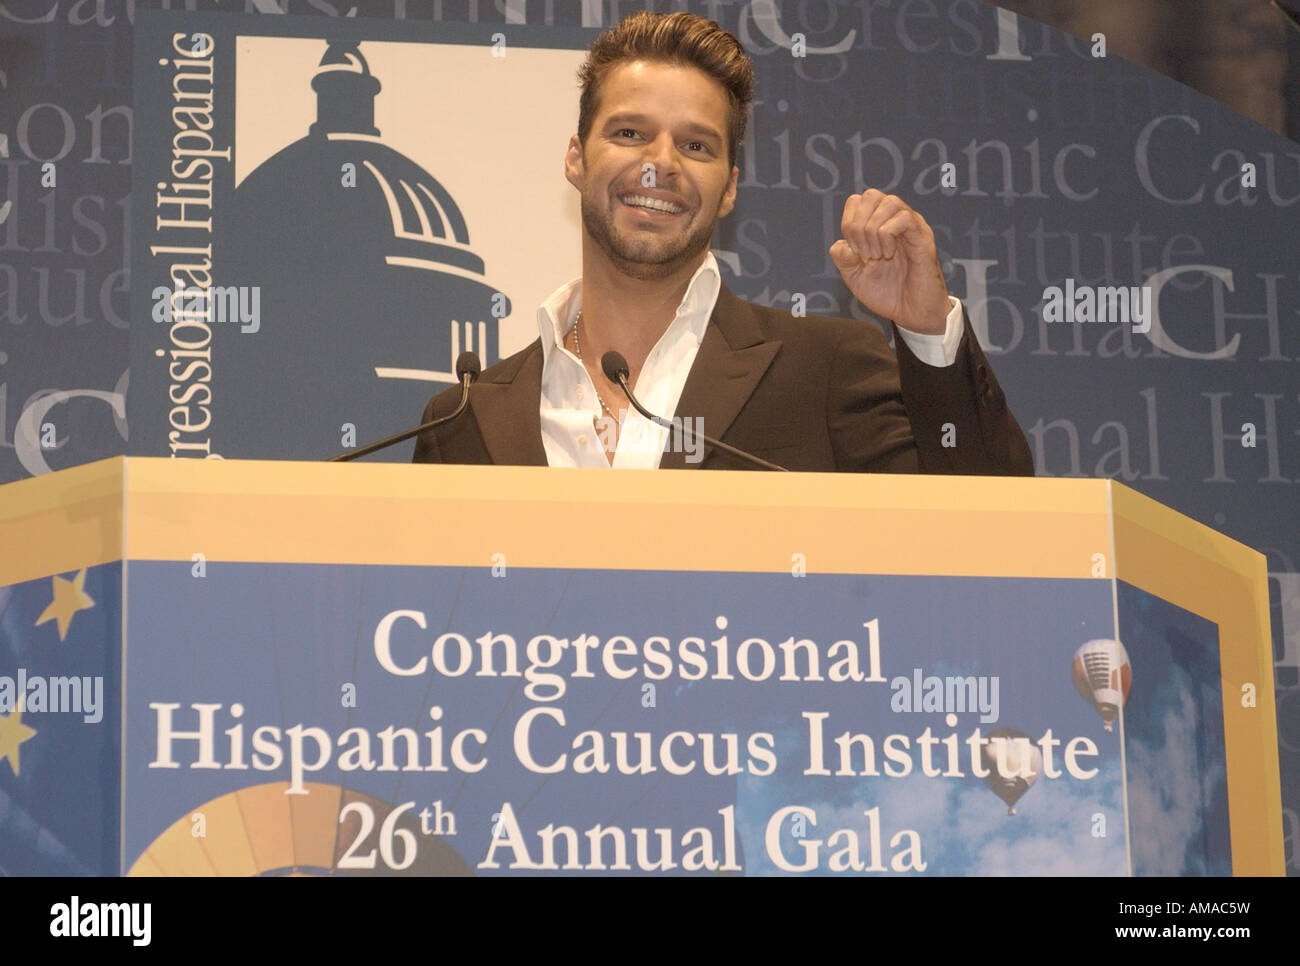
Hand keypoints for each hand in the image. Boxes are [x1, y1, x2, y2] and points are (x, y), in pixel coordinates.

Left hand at [829, 189, 949, 334]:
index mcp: (878, 226)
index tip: (854, 252)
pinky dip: (887, 236)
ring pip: (889, 202)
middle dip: (858, 225)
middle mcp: (895, 220)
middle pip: (871, 195)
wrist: (911, 314)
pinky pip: (904, 218)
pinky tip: (888, 255)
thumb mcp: (855, 277)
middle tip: (864, 253)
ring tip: (877, 255)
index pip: (857, 202)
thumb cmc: (888, 294)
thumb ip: (843, 259)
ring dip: (873, 230)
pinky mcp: (922, 237)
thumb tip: (841, 244)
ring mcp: (911, 226)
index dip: (848, 223)